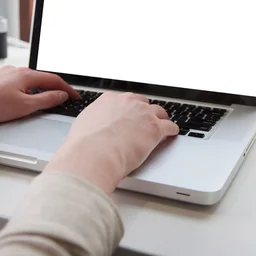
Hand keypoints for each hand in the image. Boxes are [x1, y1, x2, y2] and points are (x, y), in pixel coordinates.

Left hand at [0, 66, 79, 129]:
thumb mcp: (24, 107)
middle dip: (56, 88)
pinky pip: (18, 84)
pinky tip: (24, 101)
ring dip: (41, 90)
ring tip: (47, 102)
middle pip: (42, 79)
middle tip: (65, 99)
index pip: (54, 80)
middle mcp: (15, 70)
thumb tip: (61, 96)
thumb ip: (46, 100)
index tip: (76, 97)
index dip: (68, 89)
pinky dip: (27, 91)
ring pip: (29, 82)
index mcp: (25, 75)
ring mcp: (4, 74)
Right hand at [45, 92, 178, 193]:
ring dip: (161, 118)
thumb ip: (93, 121)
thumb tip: (92, 126)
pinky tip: (172, 133)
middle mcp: (128, 103)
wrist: (94, 154)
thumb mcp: (84, 124)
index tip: (130, 113)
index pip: (124, 100)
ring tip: (162, 123)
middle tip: (146, 120)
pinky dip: (172, 130)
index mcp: (110, 100)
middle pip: (143, 103)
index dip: (129, 109)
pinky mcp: (155, 129)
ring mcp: (143, 114)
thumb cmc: (85, 145)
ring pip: (159, 112)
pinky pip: (169, 126)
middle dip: (145, 111)